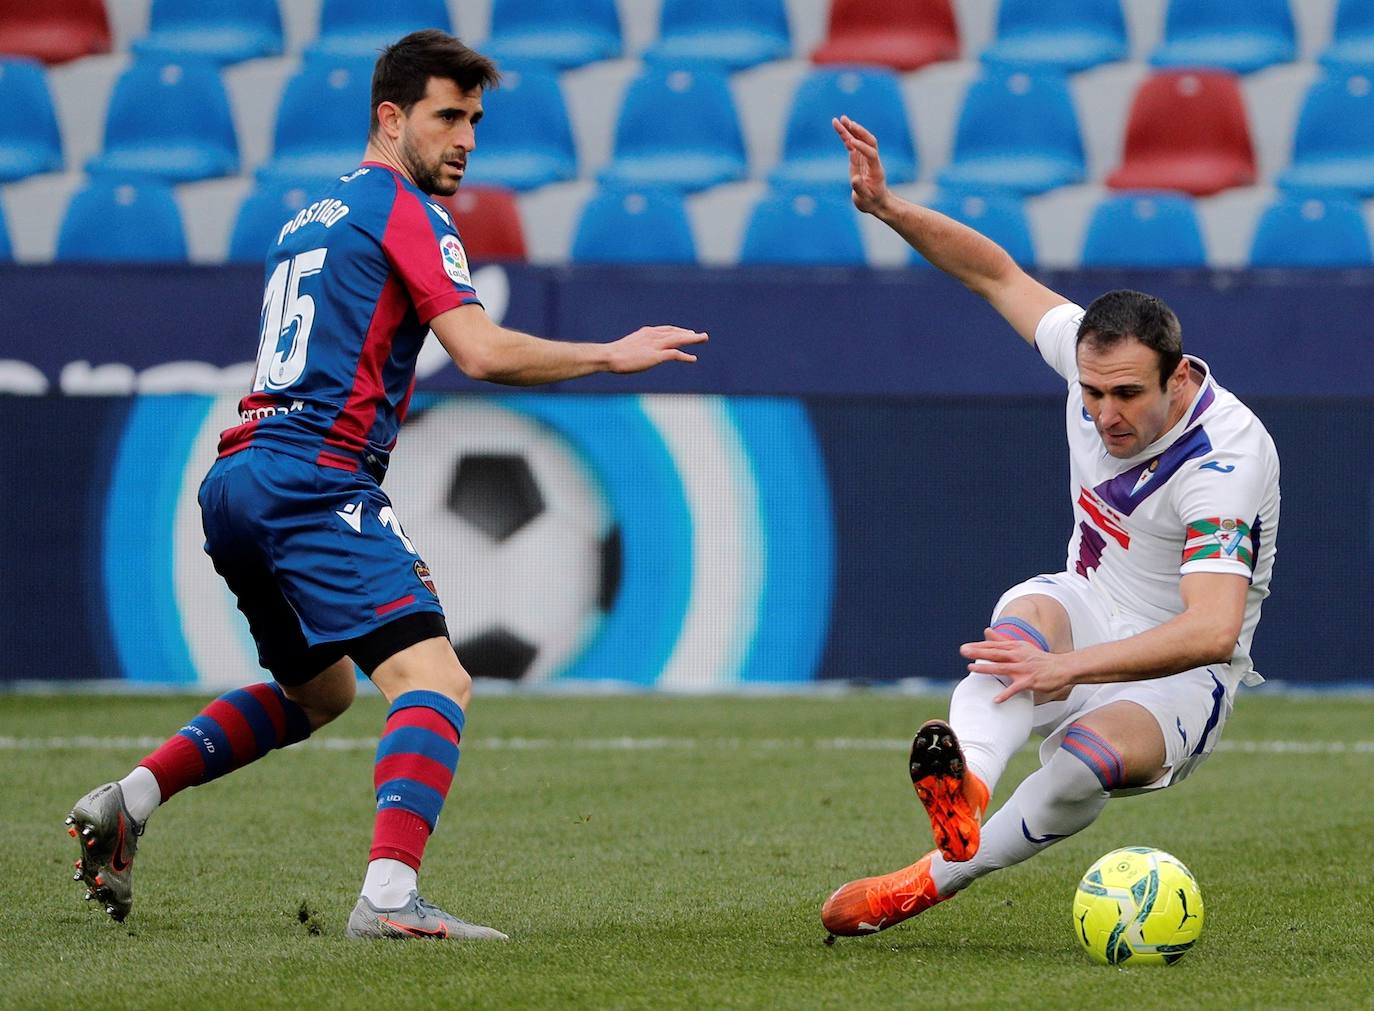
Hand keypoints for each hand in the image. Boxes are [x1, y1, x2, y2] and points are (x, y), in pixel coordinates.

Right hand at [607, 325, 708, 373]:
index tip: (687, 333)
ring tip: (703, 339)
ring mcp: (655, 345)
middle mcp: (653, 336)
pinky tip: (693, 358)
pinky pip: (675, 354)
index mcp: (646, 333)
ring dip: (692, 339)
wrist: (609, 356)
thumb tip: (636, 354)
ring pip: (678, 339)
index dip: (678, 331)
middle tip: (702, 336)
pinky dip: (685, 356)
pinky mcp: (656, 356)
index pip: (666, 330)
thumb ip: (636, 348)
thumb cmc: (614, 355)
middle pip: (676, 332)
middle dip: (689, 334)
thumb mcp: (628, 347)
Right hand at [832, 115, 888, 216]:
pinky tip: (840, 128)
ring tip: (840, 119)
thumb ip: (860, 188)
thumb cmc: (871, 202)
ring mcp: (865, 159)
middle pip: (868, 141)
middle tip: (846, 121)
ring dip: (850, 129)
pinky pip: (853, 145)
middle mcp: (872, 161)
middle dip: (857, 131)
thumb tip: (854, 179)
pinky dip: (847, 136)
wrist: (876, 202)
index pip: (870, 153)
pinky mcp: (859, 160)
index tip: (851, 143)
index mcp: (875, 170)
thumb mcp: (865, 199)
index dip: (862, 147)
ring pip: (859, 140)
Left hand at [960, 627, 1075, 702]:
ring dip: (986, 668)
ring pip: (1002, 668)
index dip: (979, 646)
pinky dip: (1006, 694)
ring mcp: (1023, 669)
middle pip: (995, 653)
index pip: (994, 646)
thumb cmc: (1039, 658)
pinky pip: (1016, 689)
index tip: (965, 647)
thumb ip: (1002, 640)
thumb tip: (986, 631)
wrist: (1061, 667)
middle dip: (978, 652)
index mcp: (1015, 647)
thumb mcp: (1020, 646)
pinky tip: (996, 699)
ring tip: (972, 669)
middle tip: (963, 651)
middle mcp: (1018, 656)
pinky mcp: (1030, 681)